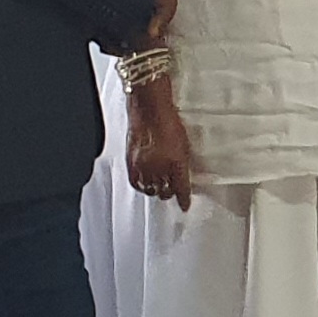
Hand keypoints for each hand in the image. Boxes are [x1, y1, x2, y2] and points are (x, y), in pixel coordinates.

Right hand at [126, 90, 195, 207]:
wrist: (150, 110)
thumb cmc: (170, 123)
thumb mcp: (184, 145)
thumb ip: (183, 163)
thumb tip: (182, 176)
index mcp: (178, 164)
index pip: (182, 189)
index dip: (184, 200)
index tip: (185, 206)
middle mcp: (160, 168)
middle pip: (165, 192)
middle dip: (169, 193)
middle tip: (171, 191)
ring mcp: (145, 166)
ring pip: (151, 189)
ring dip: (156, 190)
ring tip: (159, 187)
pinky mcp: (132, 163)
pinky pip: (136, 183)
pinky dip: (142, 186)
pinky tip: (145, 184)